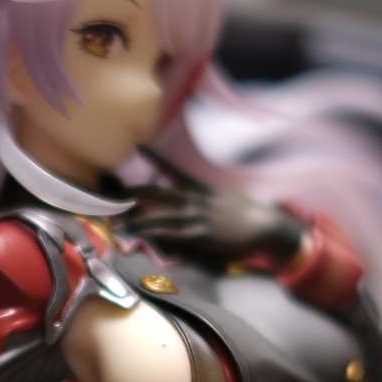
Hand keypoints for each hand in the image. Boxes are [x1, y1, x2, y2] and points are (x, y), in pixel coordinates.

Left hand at [126, 147, 304, 264]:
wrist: (266, 226)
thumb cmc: (249, 215)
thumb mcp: (226, 201)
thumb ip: (208, 200)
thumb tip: (196, 200)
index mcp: (202, 190)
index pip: (173, 169)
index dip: (155, 158)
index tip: (139, 146)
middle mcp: (196, 200)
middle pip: (159, 193)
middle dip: (136, 193)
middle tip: (115, 195)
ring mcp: (198, 218)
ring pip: (161, 216)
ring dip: (139, 221)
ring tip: (120, 223)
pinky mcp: (202, 236)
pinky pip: (174, 234)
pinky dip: (156, 234)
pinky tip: (142, 235)